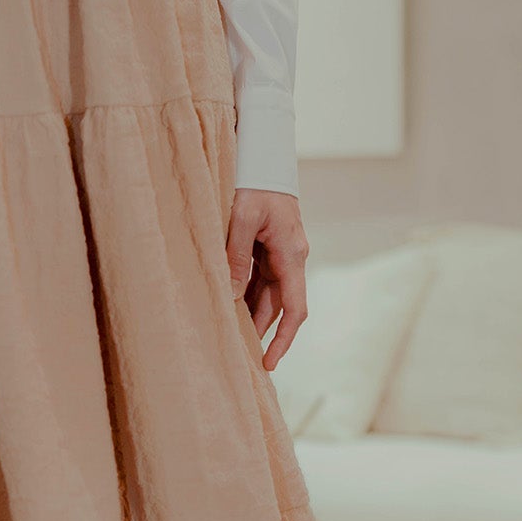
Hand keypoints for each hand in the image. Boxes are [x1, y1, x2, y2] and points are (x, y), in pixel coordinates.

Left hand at [225, 189, 309, 370]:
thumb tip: (231, 297)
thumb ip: (236, 257)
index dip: (283, 339)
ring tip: (229, 339)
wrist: (263, 157)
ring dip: (249, 315)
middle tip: (237, 358)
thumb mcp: (242, 219)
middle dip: (260, 333)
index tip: (269, 363)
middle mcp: (290, 258)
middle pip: (277, 306)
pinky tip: (227, 309)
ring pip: (266, 295)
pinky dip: (244, 297)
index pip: (294, 308)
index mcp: (291, 254)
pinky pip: (257, 280)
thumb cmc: (254, 183)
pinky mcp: (267, 249)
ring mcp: (280, 254)